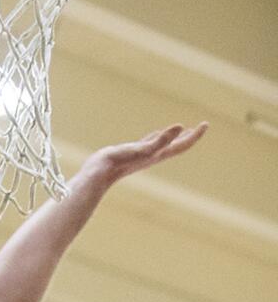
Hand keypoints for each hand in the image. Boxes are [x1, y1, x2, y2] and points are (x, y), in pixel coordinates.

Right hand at [87, 123, 206, 184]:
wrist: (96, 177)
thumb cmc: (117, 164)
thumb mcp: (141, 150)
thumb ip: (161, 140)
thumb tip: (181, 127)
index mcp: (157, 155)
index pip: (181, 146)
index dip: (194, 136)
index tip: (205, 124)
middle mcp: (152, 156)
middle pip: (176, 146)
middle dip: (189, 137)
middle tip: (201, 126)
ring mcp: (142, 156)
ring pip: (163, 145)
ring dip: (174, 138)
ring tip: (183, 130)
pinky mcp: (131, 153)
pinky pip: (148, 143)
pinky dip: (156, 137)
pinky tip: (156, 134)